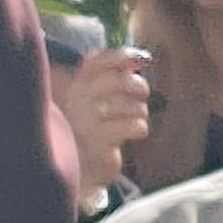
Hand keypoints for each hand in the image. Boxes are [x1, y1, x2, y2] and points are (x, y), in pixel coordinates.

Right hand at [57, 46, 153, 193]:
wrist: (81, 165)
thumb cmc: (96, 124)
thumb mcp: (100, 97)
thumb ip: (115, 74)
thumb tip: (142, 58)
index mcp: (78, 85)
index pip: (97, 61)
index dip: (123, 56)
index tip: (144, 59)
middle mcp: (78, 100)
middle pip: (120, 80)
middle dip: (139, 86)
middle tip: (141, 95)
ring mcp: (87, 123)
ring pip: (132, 105)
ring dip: (140, 111)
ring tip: (131, 119)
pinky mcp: (99, 143)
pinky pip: (135, 126)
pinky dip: (139, 128)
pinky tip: (130, 134)